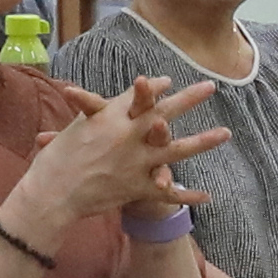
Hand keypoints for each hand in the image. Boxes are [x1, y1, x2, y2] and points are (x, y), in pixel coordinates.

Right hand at [3, 73, 211, 251]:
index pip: (138, 97)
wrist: (52, 193)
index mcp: (109, 117)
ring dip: (204, 141)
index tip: (169, 81)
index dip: (155, 88)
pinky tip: (208, 195)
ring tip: (226, 133)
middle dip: (189, 99)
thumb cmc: (55, 160)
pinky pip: (168, 192)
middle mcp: (128, 136)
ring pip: (177, 150)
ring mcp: (135, 162)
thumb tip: (100, 96)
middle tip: (210, 86)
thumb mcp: (75, 128)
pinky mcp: (137, 187)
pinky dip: (187, 195)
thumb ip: (94, 112)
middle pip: (164, 113)